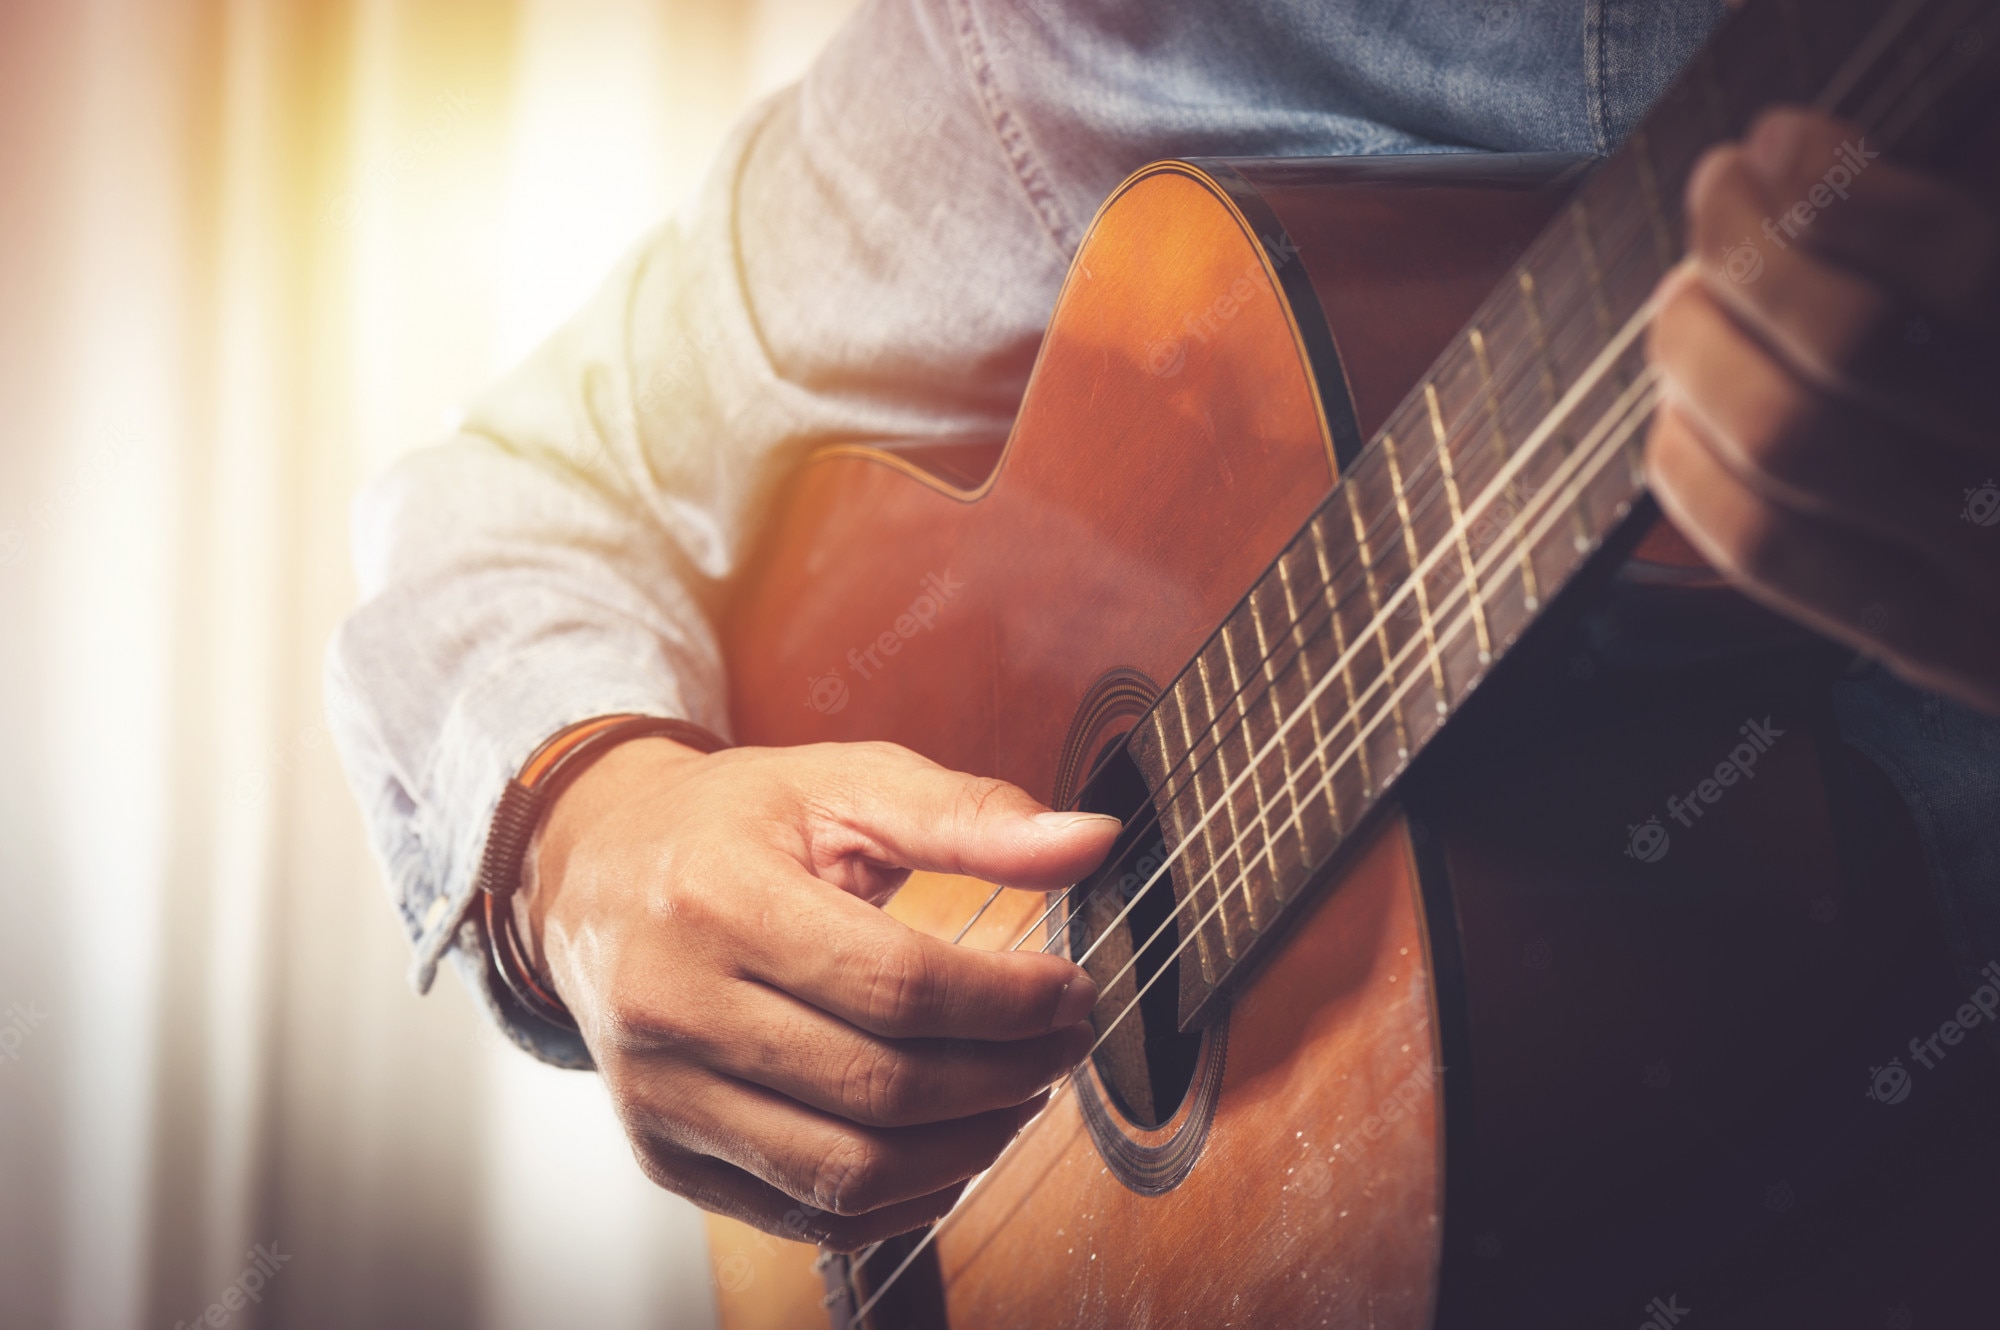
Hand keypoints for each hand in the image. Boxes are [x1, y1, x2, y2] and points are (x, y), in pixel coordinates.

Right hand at [515, 736, 1118, 1247]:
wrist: (592, 876)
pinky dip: (900, 1199)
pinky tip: (947, 1145)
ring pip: (848, 1172)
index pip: (895, 985)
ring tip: (1017, 1094)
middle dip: (1007, 1075)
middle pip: (880, 1085)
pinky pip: (804, 1215)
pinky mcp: (666, 1155)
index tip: (1068, 991)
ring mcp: (663, 1096)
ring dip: (967, 1147)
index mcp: (717, 898)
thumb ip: (969, 815)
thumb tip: (1090, 841)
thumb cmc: (728, 825)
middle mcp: (675, 1008)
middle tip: (1062, 1042)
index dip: (1007, 1002)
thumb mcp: (843, 784)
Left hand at [1646, 106, 1999, 713]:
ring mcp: (1993, 572)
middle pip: (1850, 341)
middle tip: (1714, 204)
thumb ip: (1935, 260)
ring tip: (1686, 301)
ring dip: (1699, 347)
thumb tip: (1796, 165)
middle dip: (1746, 254)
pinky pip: (1763, 546)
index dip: (1838, 189)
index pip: (1959, 262)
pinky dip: (1690, 464)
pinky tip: (1680, 416)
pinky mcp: (1932, 642)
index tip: (1781, 142)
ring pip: (1786, 439)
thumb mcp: (1998, 325)